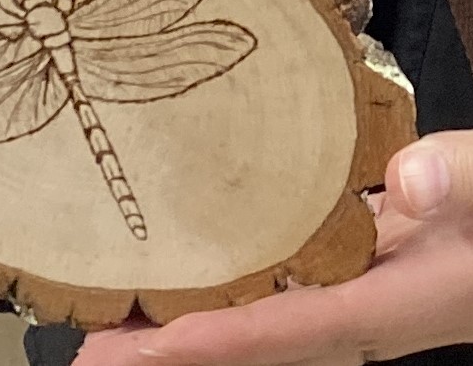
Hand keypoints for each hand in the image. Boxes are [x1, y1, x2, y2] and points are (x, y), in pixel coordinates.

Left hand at [73, 132, 472, 365]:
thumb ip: (462, 180)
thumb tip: (409, 183)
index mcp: (391, 304)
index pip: (296, 329)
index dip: (224, 341)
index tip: (155, 348)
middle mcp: (353, 317)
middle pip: (250, 344)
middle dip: (173, 353)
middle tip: (93, 352)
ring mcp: (336, 302)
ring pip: (245, 324)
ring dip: (175, 329)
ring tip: (102, 325)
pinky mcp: (326, 281)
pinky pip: (257, 299)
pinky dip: (207, 299)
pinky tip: (163, 286)